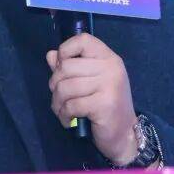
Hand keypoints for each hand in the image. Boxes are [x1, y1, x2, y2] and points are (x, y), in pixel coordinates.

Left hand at [46, 33, 138, 164]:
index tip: (62, 68)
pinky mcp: (104, 104)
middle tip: (60, 97)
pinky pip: (71, 105)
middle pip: (66, 66)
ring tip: (62, 110)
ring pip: (65, 87)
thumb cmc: (104, 105)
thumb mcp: (88, 81)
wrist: (123, 133)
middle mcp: (111, 67)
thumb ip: (69, 67)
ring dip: (57, 102)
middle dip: (55, 84)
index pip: (82, 40)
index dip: (65, 51)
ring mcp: (110, 85)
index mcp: (108, 57)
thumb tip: (50, 55)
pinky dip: (64, 115)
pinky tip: (69, 120)